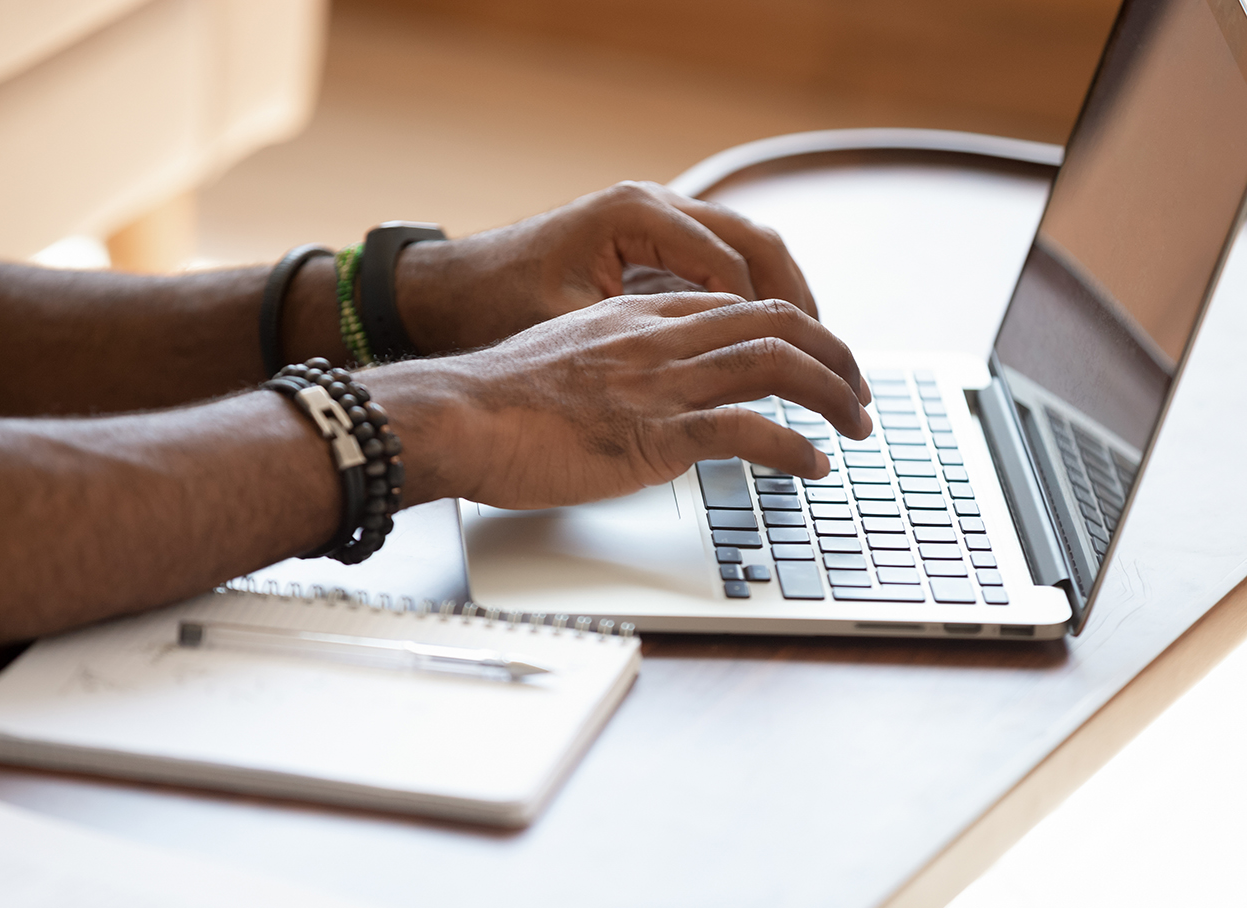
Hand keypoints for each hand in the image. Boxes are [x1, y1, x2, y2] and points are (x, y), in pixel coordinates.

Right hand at [360, 292, 870, 509]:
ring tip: (859, 425)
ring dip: (834, 395)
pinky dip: (794, 449)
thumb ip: (611, 365)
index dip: (792, 331)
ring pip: (779, 366)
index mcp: (640, 317)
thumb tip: (633, 395)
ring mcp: (662, 383)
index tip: (812, 361)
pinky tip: (813, 466)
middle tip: (859, 392)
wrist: (455, 415)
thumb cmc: (494, 399)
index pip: (739, 307)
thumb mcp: (563, 359)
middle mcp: (661, 338)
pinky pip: (749, 431)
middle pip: (778, 323)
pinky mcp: (655, 433)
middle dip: (835, 354)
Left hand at [392, 181, 815, 354]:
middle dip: (799, 307)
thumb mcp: (566, 329)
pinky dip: (751, 296)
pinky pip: (719, 259)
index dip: (770, 329)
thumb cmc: (495, 305)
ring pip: (746, 247)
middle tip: (833, 364)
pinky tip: (767, 339)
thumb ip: (635, 353)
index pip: (731, 270)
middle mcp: (652, 206)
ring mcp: (653, 218)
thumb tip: (696, 390)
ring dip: (783, 300)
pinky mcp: (647, 240)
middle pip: (756, 246)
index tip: (800, 375)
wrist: (447, 290)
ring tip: (816, 356)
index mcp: (636, 215)